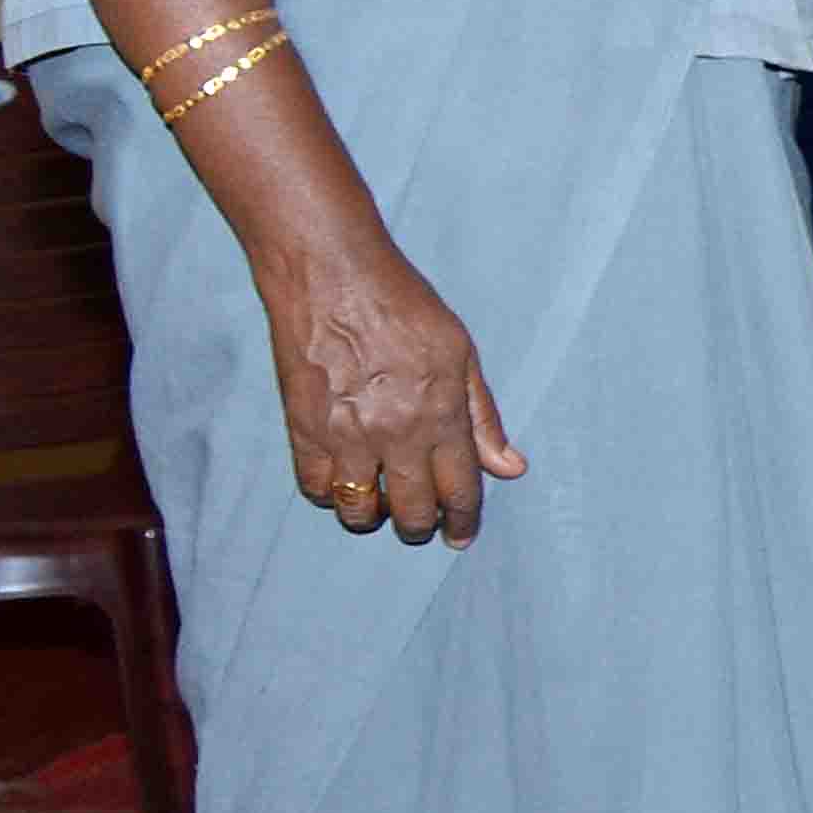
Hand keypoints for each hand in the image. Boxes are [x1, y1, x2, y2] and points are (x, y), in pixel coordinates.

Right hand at [257, 231, 521, 546]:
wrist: (332, 276)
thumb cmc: (404, 305)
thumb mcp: (461, 354)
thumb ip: (483, 417)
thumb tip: (510, 468)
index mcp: (441, 413)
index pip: (460, 490)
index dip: (463, 521)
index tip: (461, 537)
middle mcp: (395, 432)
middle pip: (412, 511)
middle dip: (421, 527)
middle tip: (422, 525)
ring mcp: (345, 435)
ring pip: (360, 511)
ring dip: (374, 517)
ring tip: (382, 506)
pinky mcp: (303, 429)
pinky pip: (315, 488)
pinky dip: (331, 496)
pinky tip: (344, 483)